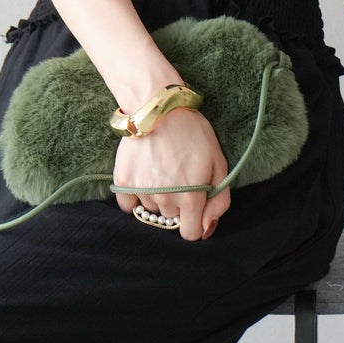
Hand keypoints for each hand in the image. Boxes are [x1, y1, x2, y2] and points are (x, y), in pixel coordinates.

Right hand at [112, 108, 230, 242]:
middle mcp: (165, 200)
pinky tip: (144, 176)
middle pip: (172, 218)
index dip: (195, 222)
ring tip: (162, 169)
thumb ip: (219, 200)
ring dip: (158, 197)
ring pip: (152, 209)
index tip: (195, 206)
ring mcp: (142, 191)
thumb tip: (208, 228)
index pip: (191, 234)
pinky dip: (135, 195)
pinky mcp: (124, 181)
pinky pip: (128, 204)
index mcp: (191, 199)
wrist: (159, 108)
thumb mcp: (219, 163)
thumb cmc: (193, 133)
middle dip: (178, 204)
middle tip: (180, 175)